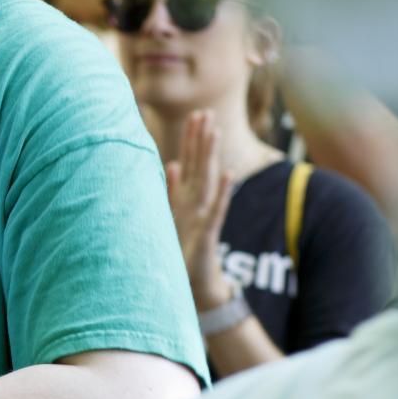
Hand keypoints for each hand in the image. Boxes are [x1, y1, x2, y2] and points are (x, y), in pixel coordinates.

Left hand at [165, 111, 234, 311]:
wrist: (194, 285)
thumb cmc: (180, 253)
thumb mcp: (169, 219)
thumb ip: (170, 192)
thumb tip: (169, 164)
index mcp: (185, 200)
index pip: (189, 163)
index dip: (191, 140)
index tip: (194, 115)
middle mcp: (195, 204)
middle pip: (199, 166)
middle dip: (201, 140)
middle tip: (204, 112)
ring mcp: (203, 217)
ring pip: (207, 181)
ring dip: (210, 156)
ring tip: (214, 131)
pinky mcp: (207, 234)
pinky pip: (216, 210)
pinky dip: (222, 192)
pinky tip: (227, 173)